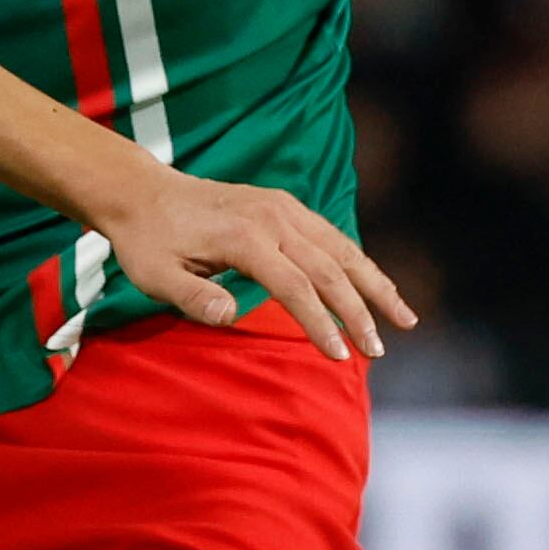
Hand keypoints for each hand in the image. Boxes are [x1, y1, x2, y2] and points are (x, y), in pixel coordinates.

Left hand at [97, 169, 414, 362]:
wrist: (143, 193)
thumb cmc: (147, 242)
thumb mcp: (155, 276)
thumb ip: (193, 296)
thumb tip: (230, 316)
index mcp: (245, 237)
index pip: (297, 286)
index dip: (321, 323)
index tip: (340, 356)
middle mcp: (274, 217)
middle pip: (330, 269)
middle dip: (360, 312)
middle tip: (378, 351)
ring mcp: (283, 207)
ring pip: (342, 248)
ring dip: (375, 284)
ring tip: (405, 318)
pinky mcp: (286, 206)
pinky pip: (331, 237)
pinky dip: (358, 264)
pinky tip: (375, 289)